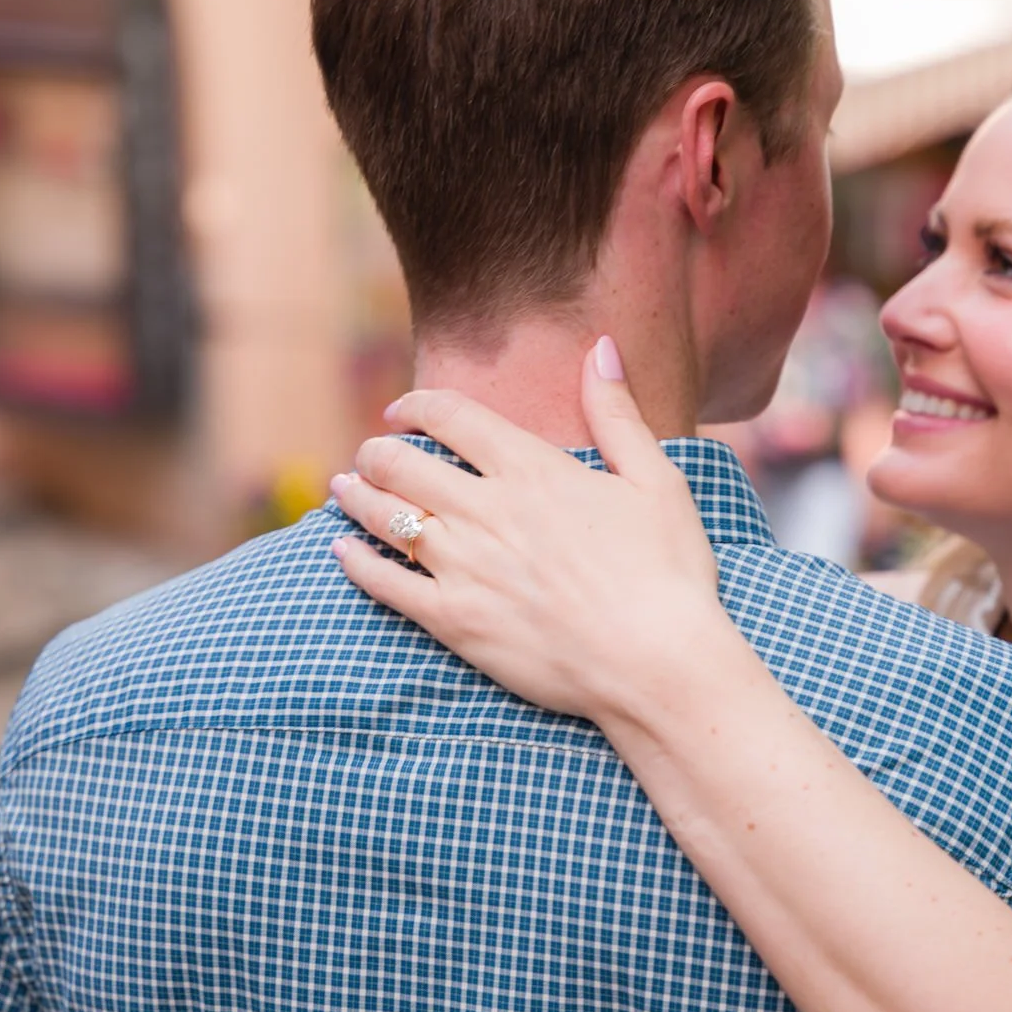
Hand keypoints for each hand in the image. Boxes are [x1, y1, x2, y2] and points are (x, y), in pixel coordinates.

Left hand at [329, 340, 724, 722]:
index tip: (402, 411)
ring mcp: (464, 567)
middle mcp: (487, 510)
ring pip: (384, 517)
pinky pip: (385, 584)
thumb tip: (603, 347)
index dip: (417, 406)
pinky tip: (341, 552)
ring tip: (343, 487)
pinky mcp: (454, 621)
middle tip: (369, 454)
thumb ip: (618, 413)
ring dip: (356, 496)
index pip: (451, 417)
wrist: (657, 664)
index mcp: (533, 469)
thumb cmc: (670, 573)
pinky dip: (356, 563)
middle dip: (376, 451)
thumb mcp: (657, 480)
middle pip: (402, 463)